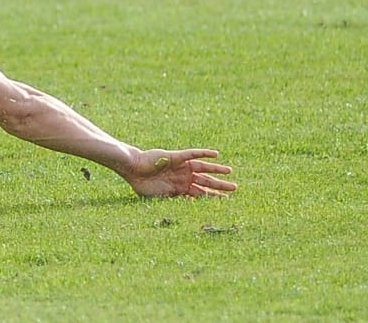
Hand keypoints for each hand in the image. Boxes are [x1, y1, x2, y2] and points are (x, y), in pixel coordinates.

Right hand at [122, 149, 236, 197]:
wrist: (132, 169)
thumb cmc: (142, 185)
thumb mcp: (161, 198)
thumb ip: (175, 201)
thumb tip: (188, 212)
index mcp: (180, 188)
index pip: (201, 193)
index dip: (214, 197)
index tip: (227, 201)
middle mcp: (183, 177)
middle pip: (206, 181)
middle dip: (220, 185)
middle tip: (235, 188)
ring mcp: (181, 166)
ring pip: (203, 168)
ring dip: (216, 169)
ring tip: (230, 171)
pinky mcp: (176, 156)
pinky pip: (192, 154)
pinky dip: (204, 153)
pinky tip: (216, 154)